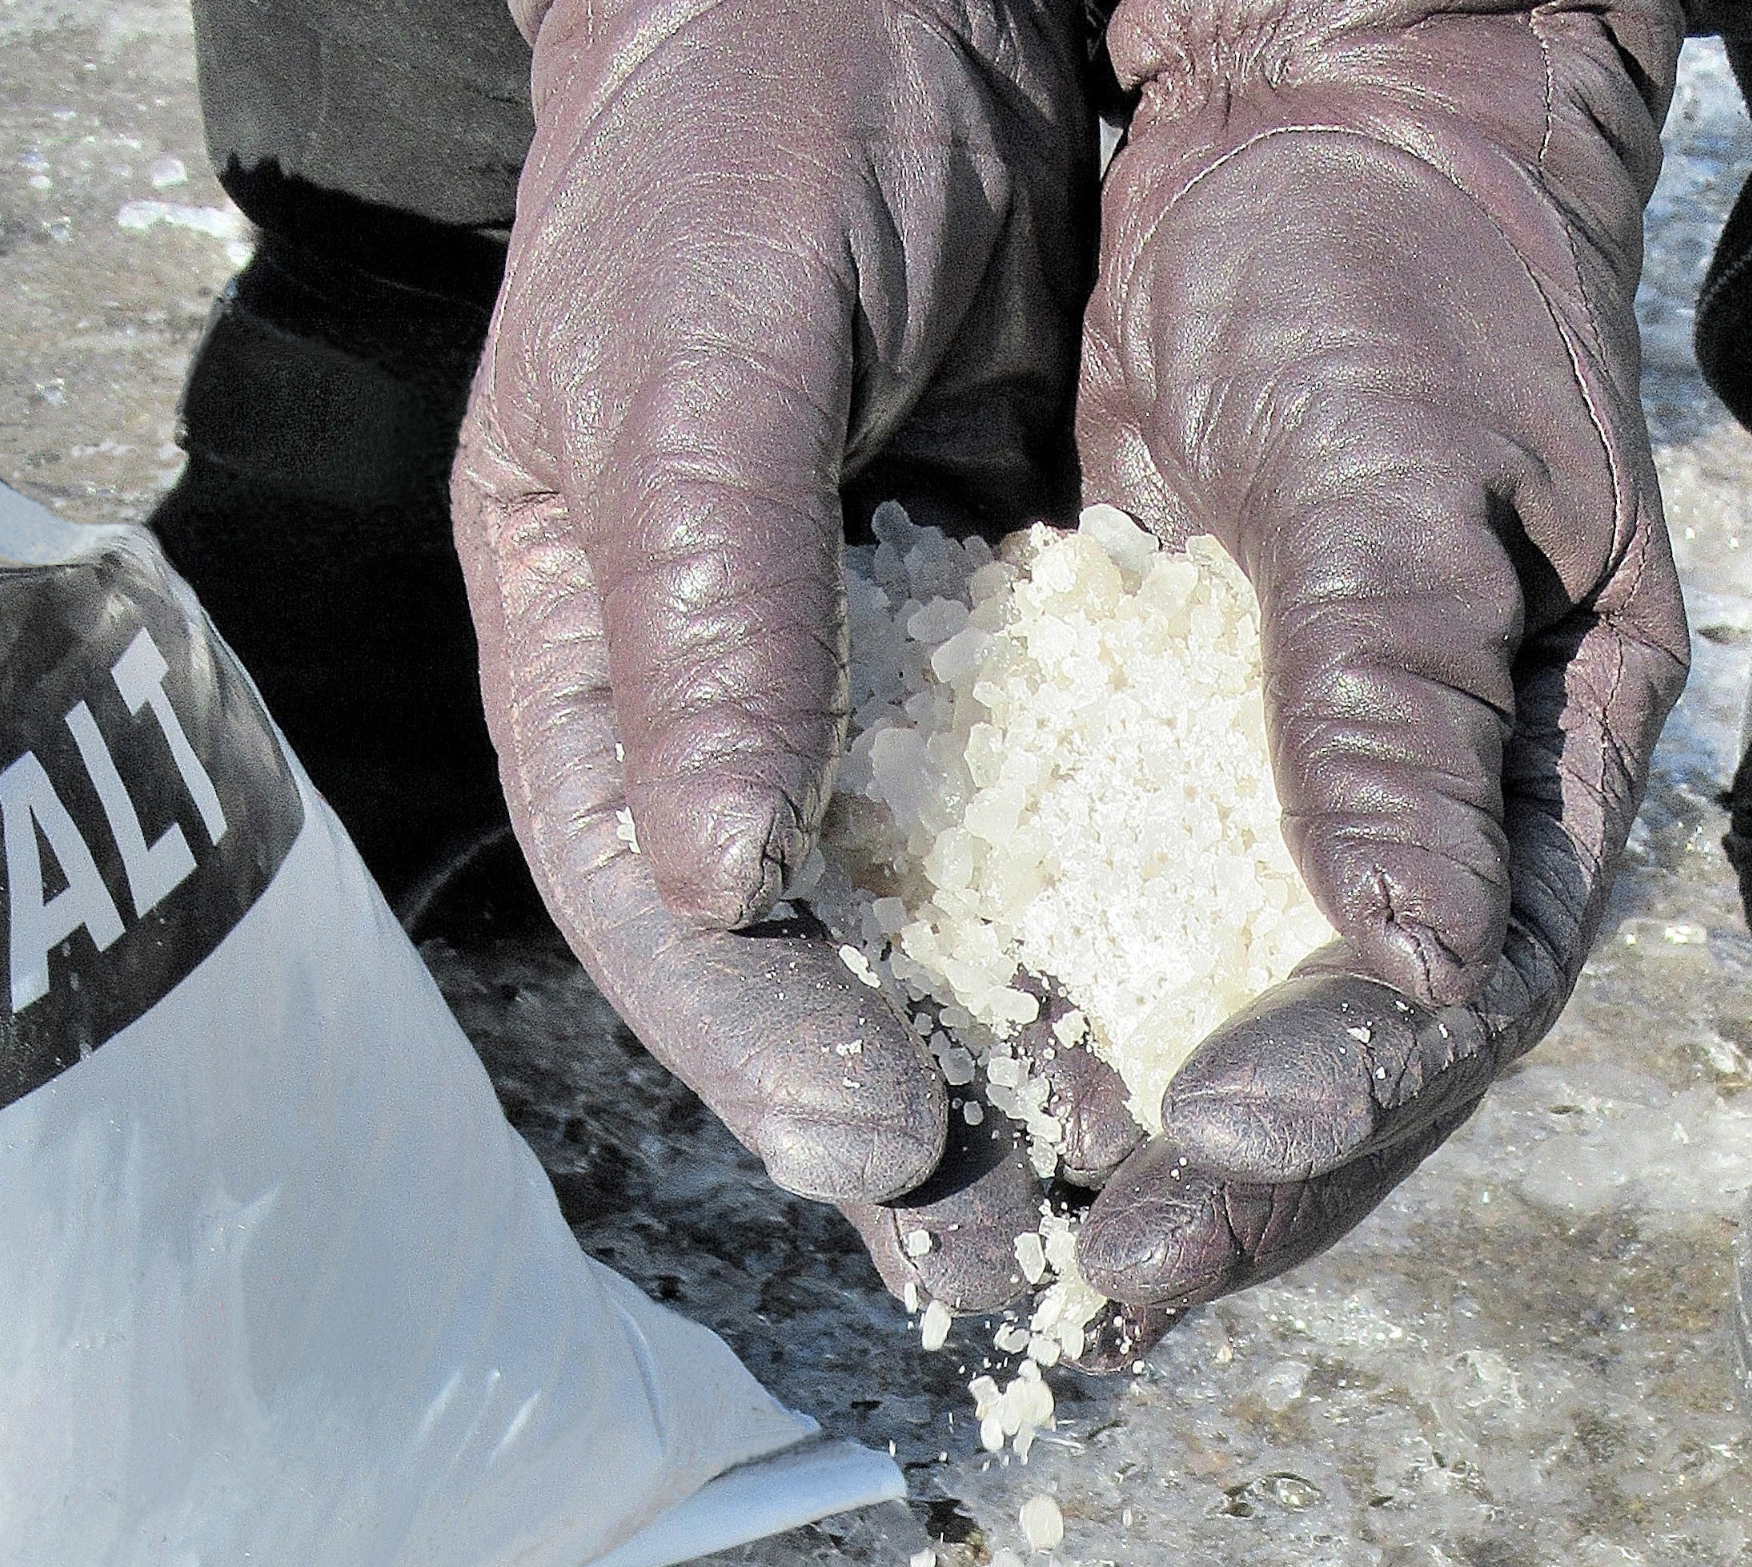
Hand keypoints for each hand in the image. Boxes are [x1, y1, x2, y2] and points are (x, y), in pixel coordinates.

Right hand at [451, 0, 1098, 1309]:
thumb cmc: (744, 127)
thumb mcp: (701, 346)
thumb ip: (705, 601)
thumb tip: (711, 877)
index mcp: (585, 638)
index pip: (646, 889)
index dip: (751, 1033)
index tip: (879, 1141)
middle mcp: (709, 687)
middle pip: (779, 950)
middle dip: (881, 1101)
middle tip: (996, 1255)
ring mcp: (845, 667)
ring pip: (915, 905)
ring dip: (1001, 1044)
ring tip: (1098, 1188)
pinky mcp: (978, 632)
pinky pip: (1033, 809)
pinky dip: (1092, 918)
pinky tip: (1166, 1008)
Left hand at [1069, 0, 1690, 1356]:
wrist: (1322, 123)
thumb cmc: (1409, 269)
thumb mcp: (1407, 481)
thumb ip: (1393, 712)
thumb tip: (1411, 959)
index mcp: (1548, 764)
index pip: (1461, 984)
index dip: (1342, 1092)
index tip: (1200, 1159)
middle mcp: (1435, 811)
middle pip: (1346, 1051)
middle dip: (1218, 1175)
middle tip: (1081, 1280)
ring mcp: (1308, 789)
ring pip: (1224, 1005)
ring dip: (1117, 1117)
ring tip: (997, 1218)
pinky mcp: (1184, 743)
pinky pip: (1123, 901)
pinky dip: (1050, 985)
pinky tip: (964, 1055)